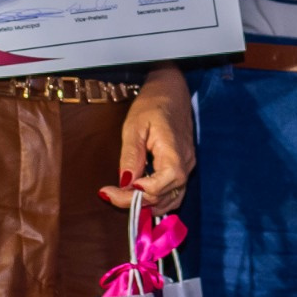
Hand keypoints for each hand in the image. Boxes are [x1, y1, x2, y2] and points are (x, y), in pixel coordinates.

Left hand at [101, 64, 194, 213]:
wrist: (171, 91)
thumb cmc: (152, 105)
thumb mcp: (134, 126)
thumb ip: (131, 156)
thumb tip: (125, 184)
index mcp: (173, 154)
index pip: (158, 188)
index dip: (135, 195)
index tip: (111, 190)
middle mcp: (185, 165)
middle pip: (162, 197)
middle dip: (134, 202)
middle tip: (108, 194)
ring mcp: (187, 167)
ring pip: (170, 200)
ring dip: (146, 204)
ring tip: (121, 196)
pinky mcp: (185, 167)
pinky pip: (173, 193)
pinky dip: (157, 200)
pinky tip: (139, 194)